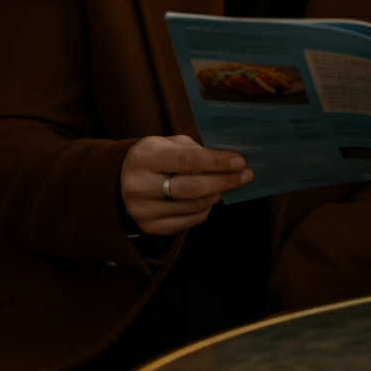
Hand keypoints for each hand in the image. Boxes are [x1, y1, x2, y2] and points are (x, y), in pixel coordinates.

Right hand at [120, 134, 253, 235]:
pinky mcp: (149, 227)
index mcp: (143, 157)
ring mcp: (142, 210)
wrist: (125, 179)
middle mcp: (138, 186)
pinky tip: (210, 199)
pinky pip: (187, 222)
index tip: (240, 161)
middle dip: (224, 181)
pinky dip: (204, 210)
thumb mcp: (170, 143)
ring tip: (227, 185)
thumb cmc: (156, 156)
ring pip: (192, 206)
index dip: (217, 162)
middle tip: (246, 175)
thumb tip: (231, 160)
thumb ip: (196, 150)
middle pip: (191, 188)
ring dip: (216, 195)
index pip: (187, 161)